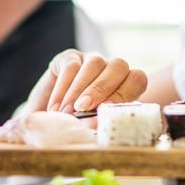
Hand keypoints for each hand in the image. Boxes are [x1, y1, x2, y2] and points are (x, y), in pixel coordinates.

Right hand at [23, 49, 147, 116]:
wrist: (47, 119)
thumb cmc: (76, 125)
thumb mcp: (90, 127)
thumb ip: (97, 124)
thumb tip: (95, 124)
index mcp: (125, 85)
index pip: (137, 79)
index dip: (125, 93)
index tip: (105, 111)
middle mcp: (111, 69)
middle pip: (118, 67)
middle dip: (101, 89)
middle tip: (83, 109)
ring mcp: (91, 60)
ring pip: (94, 64)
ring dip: (79, 90)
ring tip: (66, 112)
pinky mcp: (70, 57)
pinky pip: (71, 66)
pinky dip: (63, 88)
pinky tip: (55, 107)